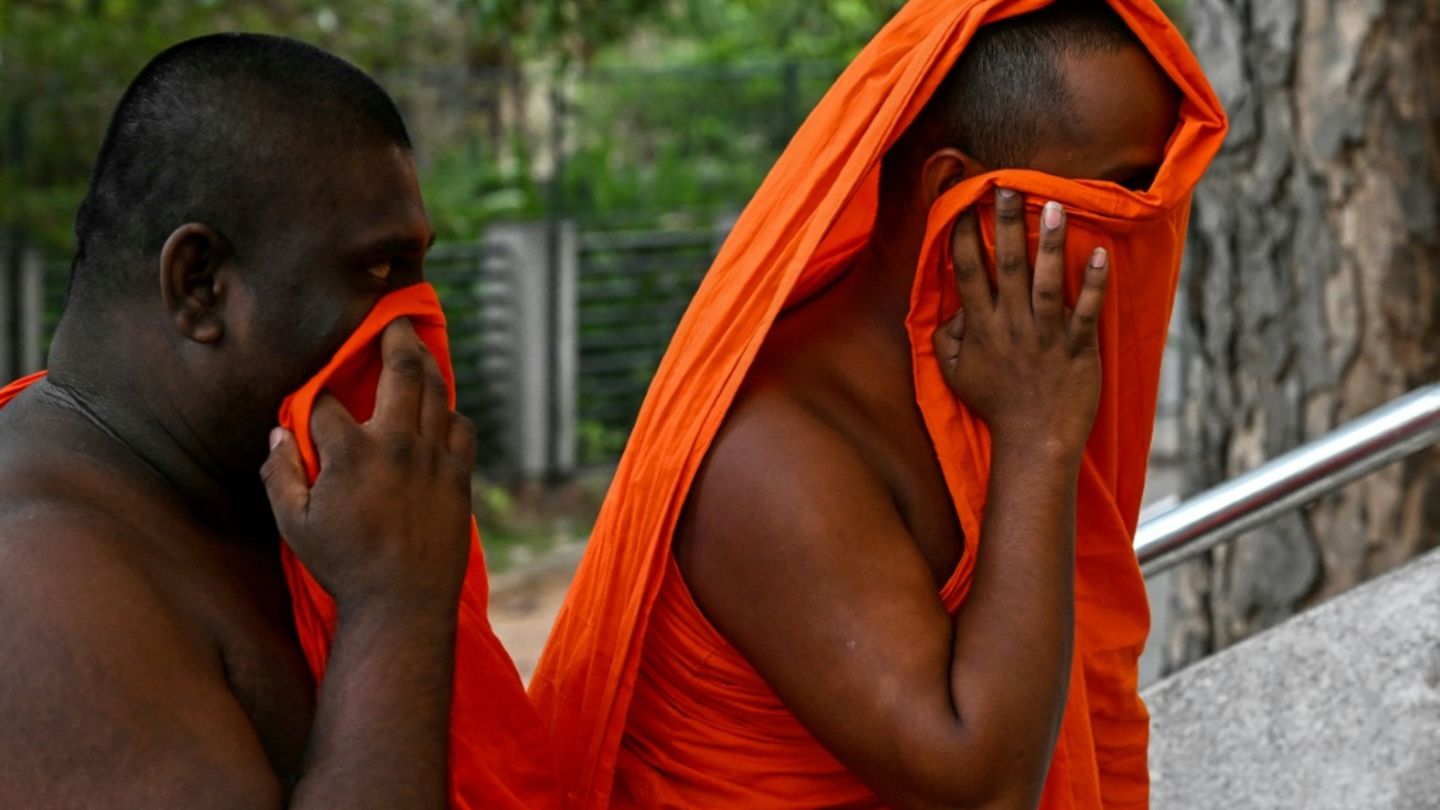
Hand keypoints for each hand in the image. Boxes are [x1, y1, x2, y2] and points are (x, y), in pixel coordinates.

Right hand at [261, 318, 476, 616]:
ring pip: (438, 393)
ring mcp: (434, 459)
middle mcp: (397, 445)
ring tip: (419, 351)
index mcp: (351, 453)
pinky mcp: (459, 477)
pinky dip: (451, 412)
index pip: (327, 400)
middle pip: (400, 371)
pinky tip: (442, 409)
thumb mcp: (293, 525)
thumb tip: (278, 434)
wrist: (403, 605)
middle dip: (396, 337)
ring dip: (428, 366)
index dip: (315, 392)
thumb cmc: (342, 566)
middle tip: (396, 318)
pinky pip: (462, 428)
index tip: (312, 392)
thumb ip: (281, 474)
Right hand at [933, 187, 1108, 458]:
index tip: (960, 204)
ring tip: (1052, 204)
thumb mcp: (955, 376)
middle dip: (1003, 223)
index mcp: (981, 328)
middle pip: (1006, 266)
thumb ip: (947, 339)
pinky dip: (1093, 283)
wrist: (1035, 442)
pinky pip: (1086, 310)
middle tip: (1003, 185)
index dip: (962, 237)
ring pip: (1046, 282)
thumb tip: (951, 310)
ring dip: (1049, 243)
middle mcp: (1011, 326)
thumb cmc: (997, 406)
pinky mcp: (1079, 347)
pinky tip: (1101, 254)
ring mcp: (1047, 335)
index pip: (967, 273)